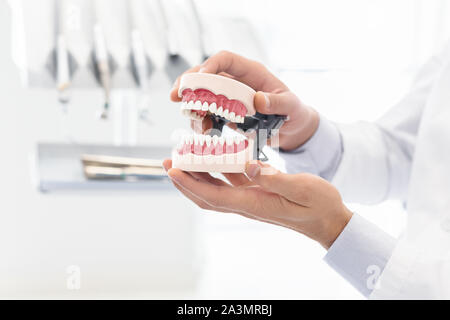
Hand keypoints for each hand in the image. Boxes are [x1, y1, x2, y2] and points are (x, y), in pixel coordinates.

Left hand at [163, 159, 352, 248]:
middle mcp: (247, 203)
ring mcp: (251, 199)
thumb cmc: (318, 205)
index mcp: (254, 203)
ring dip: (197, 177)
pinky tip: (214, 158)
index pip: (213, 196)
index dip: (191, 184)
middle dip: (185, 182)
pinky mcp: (257, 193)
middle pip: (207, 196)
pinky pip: (230, 183)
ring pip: (215, 189)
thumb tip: (250, 165)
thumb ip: (274, 178)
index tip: (174, 171)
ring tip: (183, 160)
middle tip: (169, 163)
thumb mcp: (301, 188)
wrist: (328, 220)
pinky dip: (217, 173)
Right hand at [170, 51, 318, 150]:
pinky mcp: (226, 114)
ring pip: (202, 96)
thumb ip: (278, 103)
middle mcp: (237, 82)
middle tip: (175, 97)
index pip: (225, 59)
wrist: (293, 130)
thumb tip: (258, 100)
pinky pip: (207, 115)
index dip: (210, 65)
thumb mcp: (291, 107)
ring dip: (194, 109)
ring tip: (198, 126)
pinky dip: (201, 123)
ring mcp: (229, 98)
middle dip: (188, 84)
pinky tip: (204, 133)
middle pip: (205, 75)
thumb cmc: (295, 113)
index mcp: (252, 73)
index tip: (200, 78)